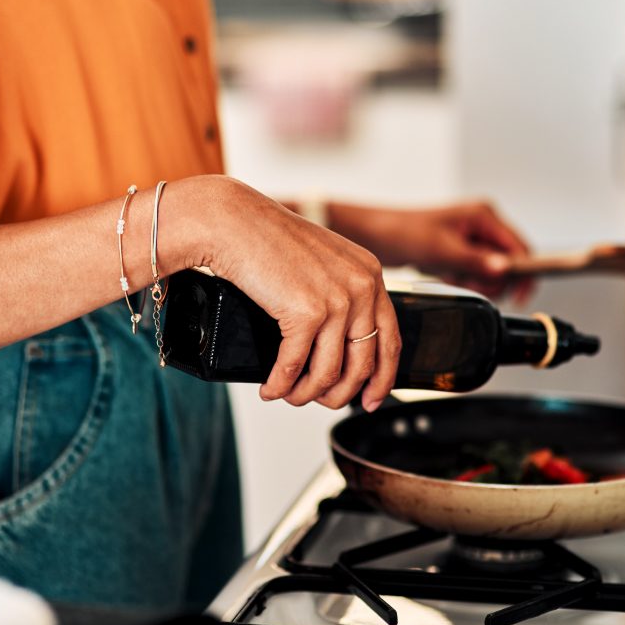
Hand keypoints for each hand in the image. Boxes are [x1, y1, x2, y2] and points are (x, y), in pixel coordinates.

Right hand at [185, 177, 400, 410]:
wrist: (233, 221)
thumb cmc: (267, 238)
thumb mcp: (323, 262)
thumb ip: (341, 294)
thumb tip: (340, 345)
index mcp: (369, 275)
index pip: (390, 340)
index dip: (382, 378)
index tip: (371, 400)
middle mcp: (361, 287)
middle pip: (362, 365)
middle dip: (339, 394)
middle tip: (320, 403)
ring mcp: (337, 301)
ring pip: (328, 373)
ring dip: (306, 394)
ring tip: (289, 395)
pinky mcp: (306, 313)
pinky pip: (295, 366)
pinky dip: (280, 384)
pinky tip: (270, 388)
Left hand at [328, 200, 533, 302]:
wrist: (377, 236)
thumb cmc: (405, 232)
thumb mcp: (442, 251)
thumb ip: (475, 261)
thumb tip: (504, 270)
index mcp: (485, 215)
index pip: (519, 247)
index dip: (523, 272)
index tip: (520, 295)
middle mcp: (483, 224)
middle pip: (508, 262)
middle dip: (492, 279)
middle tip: (468, 280)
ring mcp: (473, 239)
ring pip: (492, 271)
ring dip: (476, 281)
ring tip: (452, 275)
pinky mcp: (462, 251)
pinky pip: (475, 273)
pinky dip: (464, 279)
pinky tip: (445, 273)